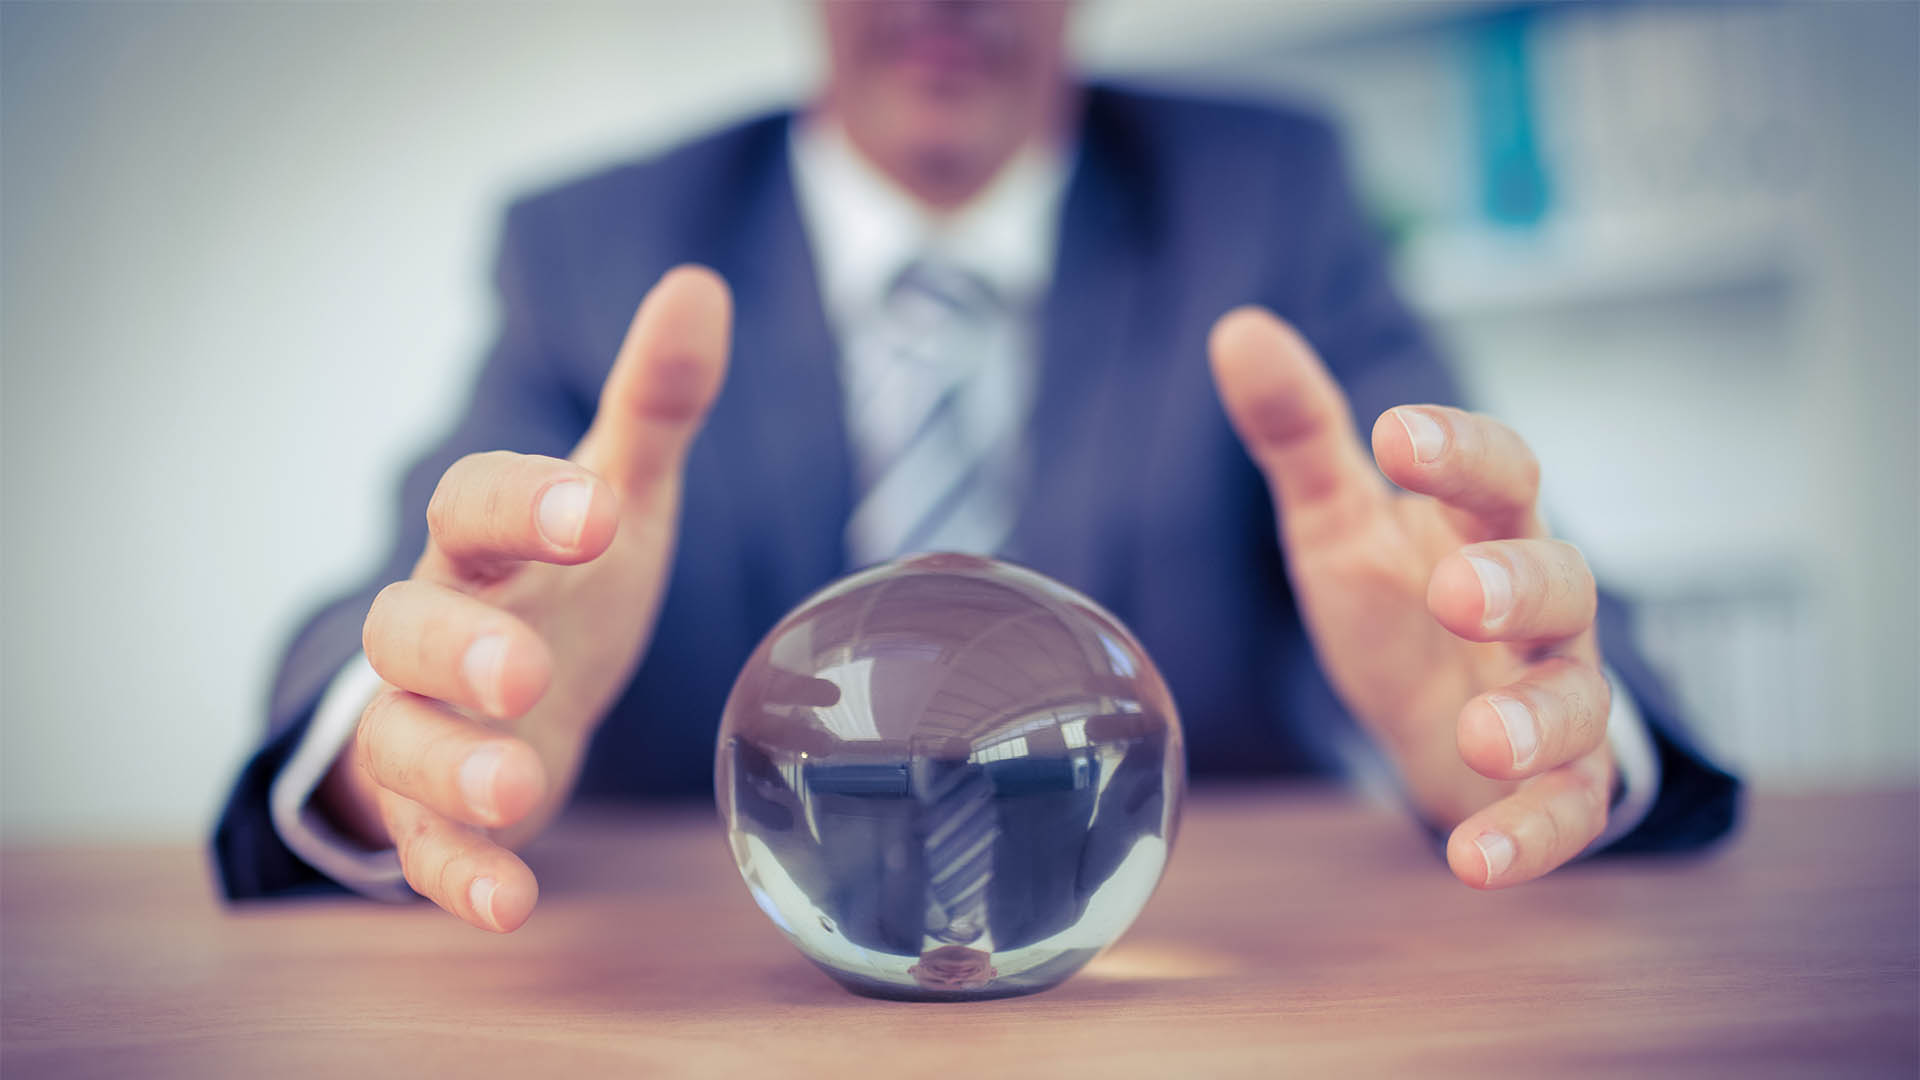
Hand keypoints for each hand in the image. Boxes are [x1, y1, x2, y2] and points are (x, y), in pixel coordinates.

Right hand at [318, 266, 731, 929]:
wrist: (510, 698)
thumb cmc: (564, 586)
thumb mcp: (614, 501)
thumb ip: (651, 410)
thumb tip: (700, 284)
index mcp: (483, 546)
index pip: (472, 505)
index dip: (523, 503)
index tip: (595, 508)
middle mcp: (434, 632)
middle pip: (405, 627)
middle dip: (458, 649)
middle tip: (524, 669)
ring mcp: (426, 727)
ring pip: (399, 742)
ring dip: (450, 768)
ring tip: (521, 790)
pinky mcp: (435, 816)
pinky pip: (426, 849)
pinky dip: (459, 875)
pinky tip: (510, 904)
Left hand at [1209, 308, 1612, 889]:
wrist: (1443, 722)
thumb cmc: (1399, 604)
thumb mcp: (1337, 522)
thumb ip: (1300, 435)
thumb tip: (1236, 328)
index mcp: (1488, 527)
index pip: (1502, 473)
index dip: (1459, 451)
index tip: (1394, 434)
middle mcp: (1541, 608)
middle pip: (1560, 581)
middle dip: (1515, 585)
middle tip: (1457, 592)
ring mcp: (1558, 698)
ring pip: (1579, 701)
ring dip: (1538, 719)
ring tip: (1482, 734)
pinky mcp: (1560, 787)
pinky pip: (1567, 814)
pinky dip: (1529, 838)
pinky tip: (1473, 862)